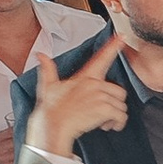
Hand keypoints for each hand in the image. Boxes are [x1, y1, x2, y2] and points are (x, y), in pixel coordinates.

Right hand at [28, 24, 130, 155]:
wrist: (52, 127)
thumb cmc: (51, 109)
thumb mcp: (48, 86)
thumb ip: (47, 69)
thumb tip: (40, 55)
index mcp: (85, 77)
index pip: (101, 58)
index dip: (113, 46)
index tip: (122, 36)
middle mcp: (94, 84)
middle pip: (120, 91)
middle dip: (114, 104)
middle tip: (102, 112)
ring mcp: (100, 96)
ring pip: (121, 105)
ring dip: (115, 116)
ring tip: (101, 121)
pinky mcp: (104, 109)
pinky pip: (121, 115)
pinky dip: (117, 124)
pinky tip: (105, 126)